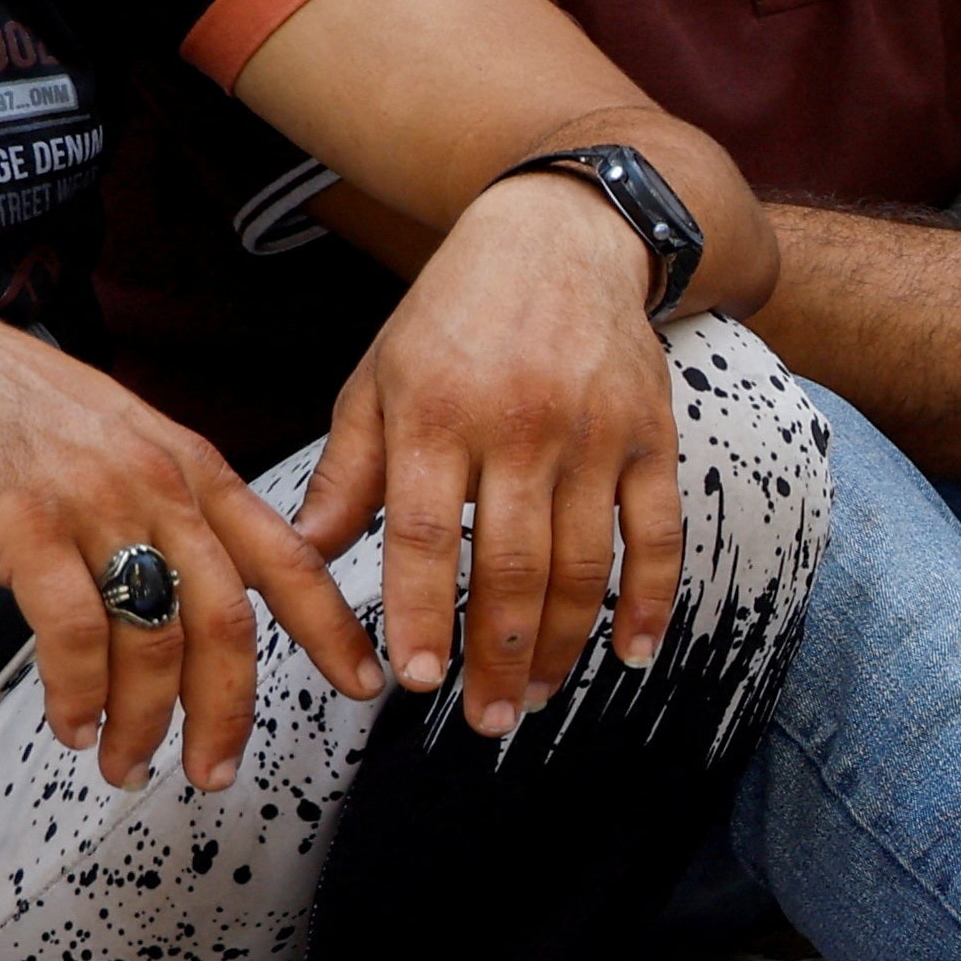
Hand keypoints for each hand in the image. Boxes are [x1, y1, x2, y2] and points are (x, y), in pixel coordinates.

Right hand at [0, 307, 370, 789]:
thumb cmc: (9, 399)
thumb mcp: (118, 438)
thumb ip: (168, 502)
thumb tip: (194, 577)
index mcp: (193, 466)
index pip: (290, 558)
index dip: (334, 629)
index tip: (364, 680)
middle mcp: (160, 486)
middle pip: (228, 621)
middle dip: (229, 710)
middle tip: (218, 767)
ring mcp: (97, 505)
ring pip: (156, 639)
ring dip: (145, 720)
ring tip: (129, 761)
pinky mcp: (29, 527)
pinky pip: (79, 634)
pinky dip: (80, 694)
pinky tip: (74, 723)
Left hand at [293, 169, 681, 739]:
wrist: (562, 239)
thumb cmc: (454, 315)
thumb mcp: (380, 378)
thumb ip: (349, 468)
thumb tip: (305, 552)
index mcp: (437, 415)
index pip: (423, 535)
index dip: (420, 613)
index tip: (417, 682)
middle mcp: (518, 429)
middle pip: (510, 565)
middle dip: (497, 655)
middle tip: (487, 721)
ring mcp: (594, 436)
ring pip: (583, 562)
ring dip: (564, 644)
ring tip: (540, 698)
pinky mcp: (652, 438)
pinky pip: (656, 534)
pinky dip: (649, 599)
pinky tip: (633, 653)